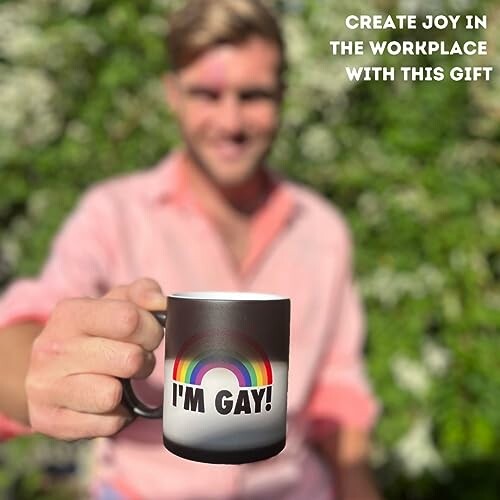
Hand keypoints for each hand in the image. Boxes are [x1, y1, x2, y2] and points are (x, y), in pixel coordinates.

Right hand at [25, 278, 165, 439]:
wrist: (50, 372)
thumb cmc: (96, 332)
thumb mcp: (117, 303)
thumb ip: (143, 293)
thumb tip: (160, 302)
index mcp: (70, 313)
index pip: (129, 319)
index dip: (150, 330)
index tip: (148, 335)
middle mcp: (51, 348)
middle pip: (129, 360)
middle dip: (142, 361)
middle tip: (134, 360)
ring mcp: (45, 387)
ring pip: (112, 395)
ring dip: (126, 391)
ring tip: (118, 381)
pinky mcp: (49, 421)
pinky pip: (107, 425)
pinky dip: (116, 416)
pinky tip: (104, 404)